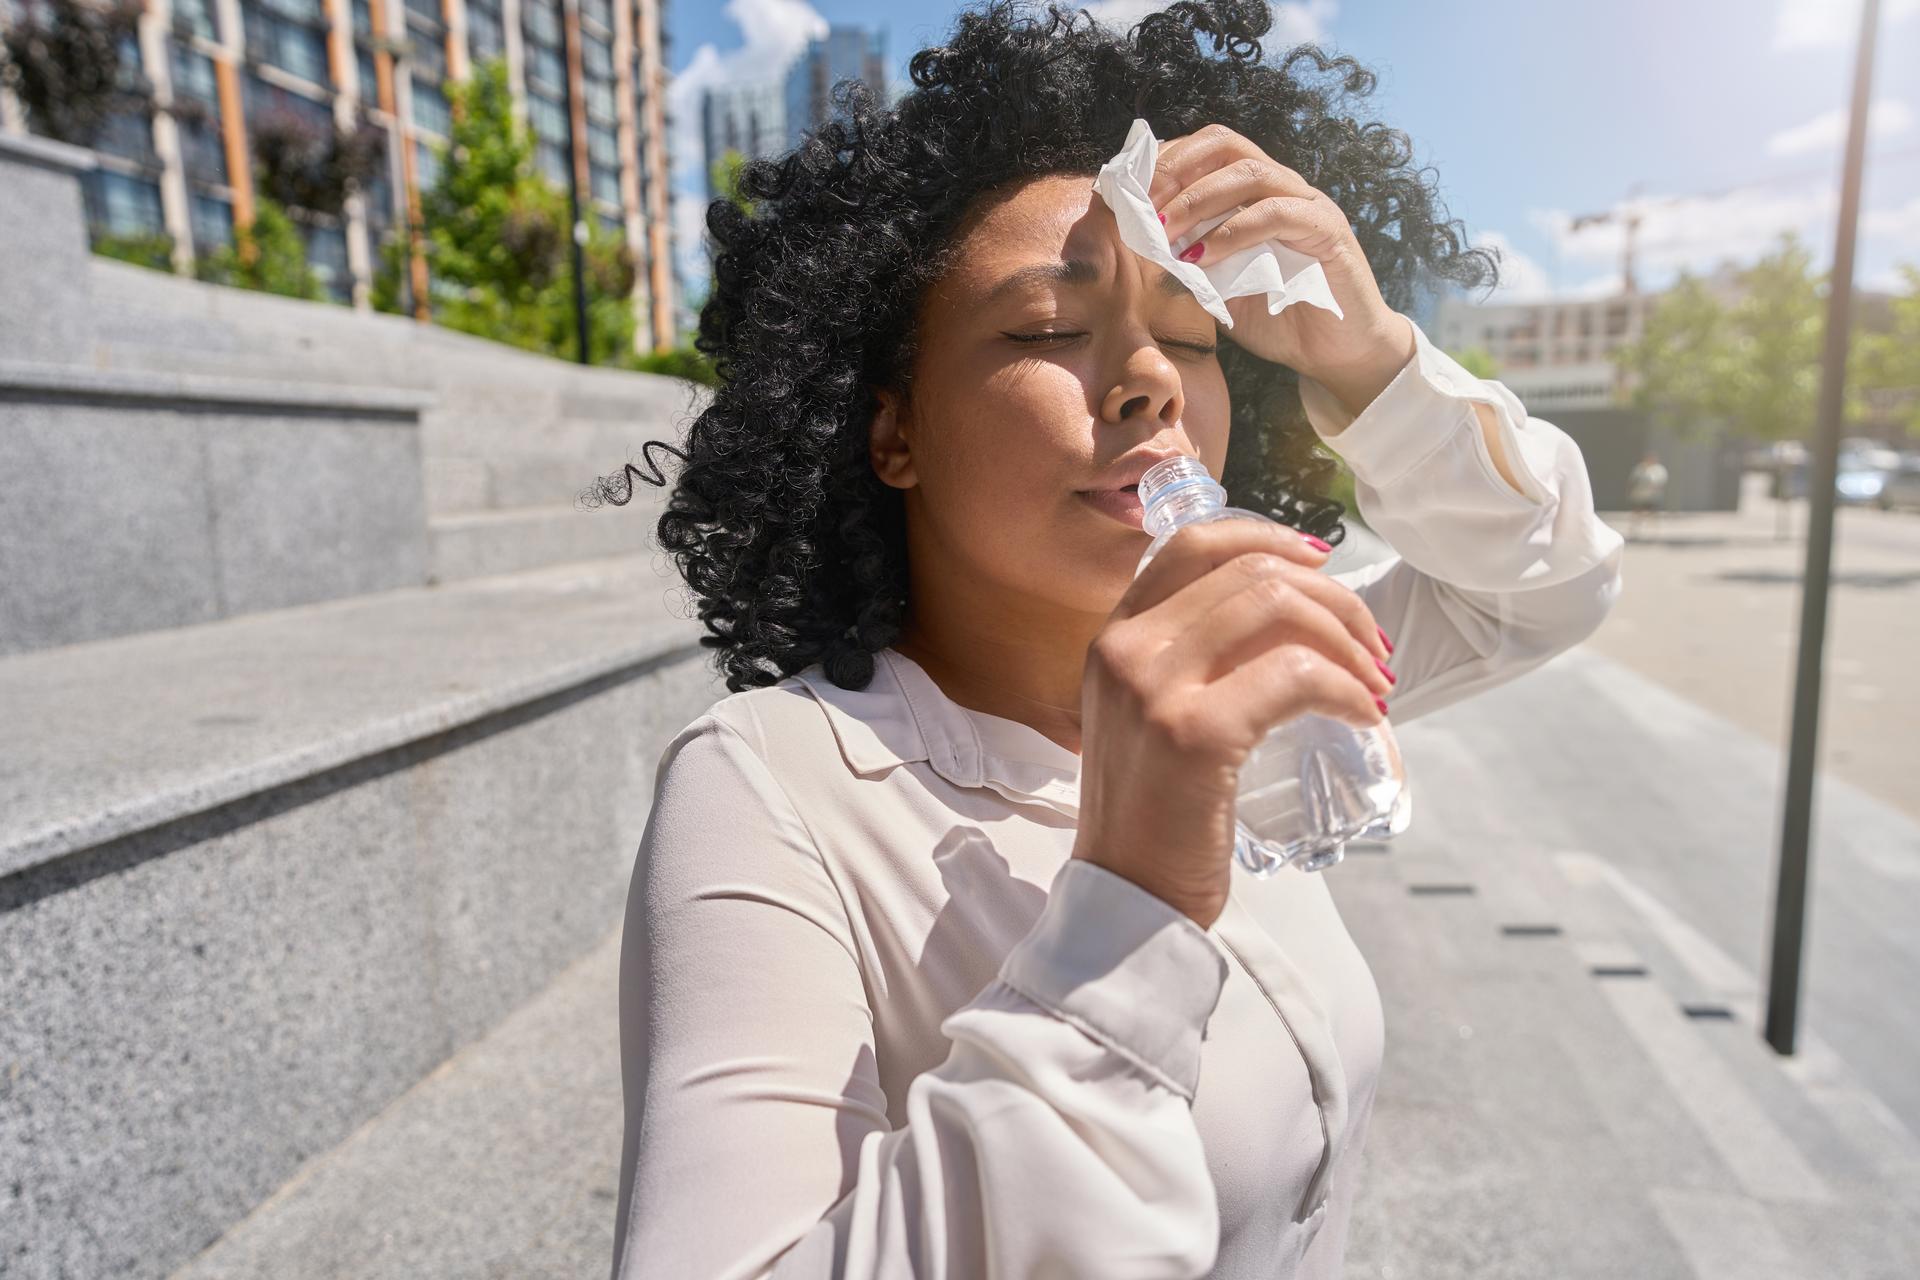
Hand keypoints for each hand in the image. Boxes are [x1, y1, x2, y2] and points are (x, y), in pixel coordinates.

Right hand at [1072, 519, 1393, 928]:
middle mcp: (1124, 648)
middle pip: (1250, 571)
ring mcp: (1153, 686)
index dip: (1267, 537)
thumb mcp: (1148, 721)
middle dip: (1333, 597)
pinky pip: (1296, 675)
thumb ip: (1188, 667)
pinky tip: (1364, 715)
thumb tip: (1287, 625)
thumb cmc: (1156, 821)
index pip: (1192, 545)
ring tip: (1375, 682)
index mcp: (1112, 638)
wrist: (1127, 903)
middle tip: (1373, 646)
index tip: (1321, 563)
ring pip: (1277, 606)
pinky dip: (1346, 687)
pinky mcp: (1194, 732)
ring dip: (1347, 636)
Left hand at [1149, 123, 1415, 415]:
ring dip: (1198, 199)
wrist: (1337, 355)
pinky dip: (1233, 232)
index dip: (1166, 162)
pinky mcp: (1328, 232)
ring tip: (1165, 231)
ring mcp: (1308, 204)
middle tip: (1143, 207)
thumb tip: (1141, 243)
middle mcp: (1283, 187)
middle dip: (1176, 170)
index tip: (1129, 192)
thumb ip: (1190, 259)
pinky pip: (1277, 215)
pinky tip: (1202, 256)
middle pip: (1226, 144)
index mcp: (1256, 193)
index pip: (1208, 149)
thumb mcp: (1221, 286)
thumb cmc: (1279, 318)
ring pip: (1250, 173)